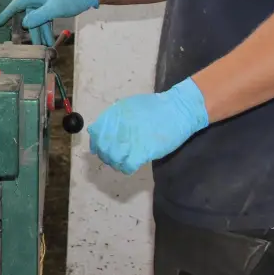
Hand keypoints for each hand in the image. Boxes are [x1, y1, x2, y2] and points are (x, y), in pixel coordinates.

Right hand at [0, 0, 98, 45]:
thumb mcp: (53, 9)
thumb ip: (37, 17)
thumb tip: (24, 23)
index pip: (16, 5)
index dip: (6, 14)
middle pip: (29, 16)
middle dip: (32, 31)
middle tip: (34, 45)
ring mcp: (46, 1)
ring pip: (39, 19)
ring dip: (41, 32)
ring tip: (45, 46)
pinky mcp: (54, 5)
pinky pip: (46, 18)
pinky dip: (47, 28)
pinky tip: (50, 39)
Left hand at [86, 78, 209, 173]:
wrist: (178, 110)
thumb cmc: (155, 107)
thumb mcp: (128, 106)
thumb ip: (113, 118)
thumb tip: (98, 131)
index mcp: (113, 115)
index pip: (95, 134)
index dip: (97, 143)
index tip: (102, 148)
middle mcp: (118, 127)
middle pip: (103, 149)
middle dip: (106, 156)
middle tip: (115, 157)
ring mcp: (129, 140)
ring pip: (113, 159)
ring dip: (116, 163)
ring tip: (124, 161)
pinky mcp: (142, 152)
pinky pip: (127, 166)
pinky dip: (127, 168)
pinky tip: (132, 165)